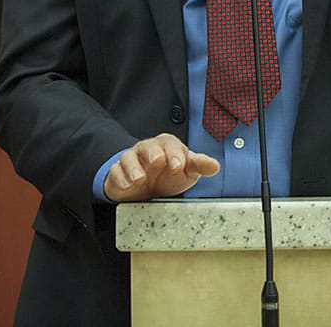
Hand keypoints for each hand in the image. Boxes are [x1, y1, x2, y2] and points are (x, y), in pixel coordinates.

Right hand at [103, 133, 219, 201]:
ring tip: (140, 178)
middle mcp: (148, 150)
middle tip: (158, 162)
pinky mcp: (118, 173)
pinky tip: (127, 186)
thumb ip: (199, 166)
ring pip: (129, 157)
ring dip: (134, 167)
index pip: (170, 143)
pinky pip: (115, 172)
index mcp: (166, 146)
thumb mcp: (186, 171)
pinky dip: (120, 178)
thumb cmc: (167, 175)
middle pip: (148, 146)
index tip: (179, 166)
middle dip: (153, 153)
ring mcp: (131, 161)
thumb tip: (215, 165)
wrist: (145, 188)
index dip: (175, 153)